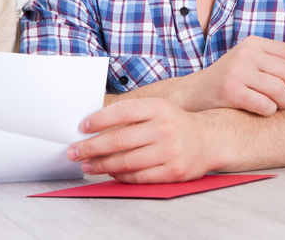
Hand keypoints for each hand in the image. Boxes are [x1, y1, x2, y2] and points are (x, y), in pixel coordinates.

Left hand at [68, 98, 211, 182]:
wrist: (209, 139)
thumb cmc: (174, 123)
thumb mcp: (156, 109)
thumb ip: (130, 114)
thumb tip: (93, 123)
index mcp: (157, 108)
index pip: (121, 112)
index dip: (98, 120)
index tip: (81, 127)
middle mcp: (164, 128)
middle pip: (119, 139)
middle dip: (92, 147)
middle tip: (74, 151)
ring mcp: (170, 151)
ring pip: (126, 161)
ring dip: (102, 164)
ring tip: (87, 164)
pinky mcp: (173, 171)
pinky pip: (139, 176)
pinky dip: (120, 175)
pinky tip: (110, 172)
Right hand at [192, 35, 284, 115]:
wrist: (193, 95)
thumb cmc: (230, 83)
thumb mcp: (251, 65)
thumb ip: (277, 65)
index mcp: (254, 43)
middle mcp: (246, 53)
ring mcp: (237, 70)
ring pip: (281, 91)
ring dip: (284, 104)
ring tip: (276, 106)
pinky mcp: (230, 90)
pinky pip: (266, 105)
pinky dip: (268, 112)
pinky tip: (259, 111)